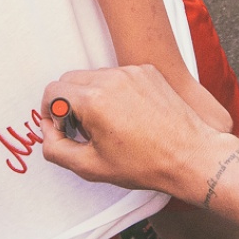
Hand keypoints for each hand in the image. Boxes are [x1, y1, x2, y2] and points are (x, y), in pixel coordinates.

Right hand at [39, 65, 235, 202]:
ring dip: (89, 96)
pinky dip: (113, 91)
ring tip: (106, 125)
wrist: (191, 156)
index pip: (52, 93)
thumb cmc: (145, 164)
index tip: (62, 131)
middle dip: (67, 104)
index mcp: (93, 100)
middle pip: (69, 80)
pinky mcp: (147, 71)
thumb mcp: (91, 167)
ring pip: (93, 76)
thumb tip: (47, 134)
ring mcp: (131, 72)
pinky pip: (117, 75)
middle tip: (82, 130)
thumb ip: (56, 150)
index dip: (49, 114)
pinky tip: (127, 116)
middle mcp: (111, 78)